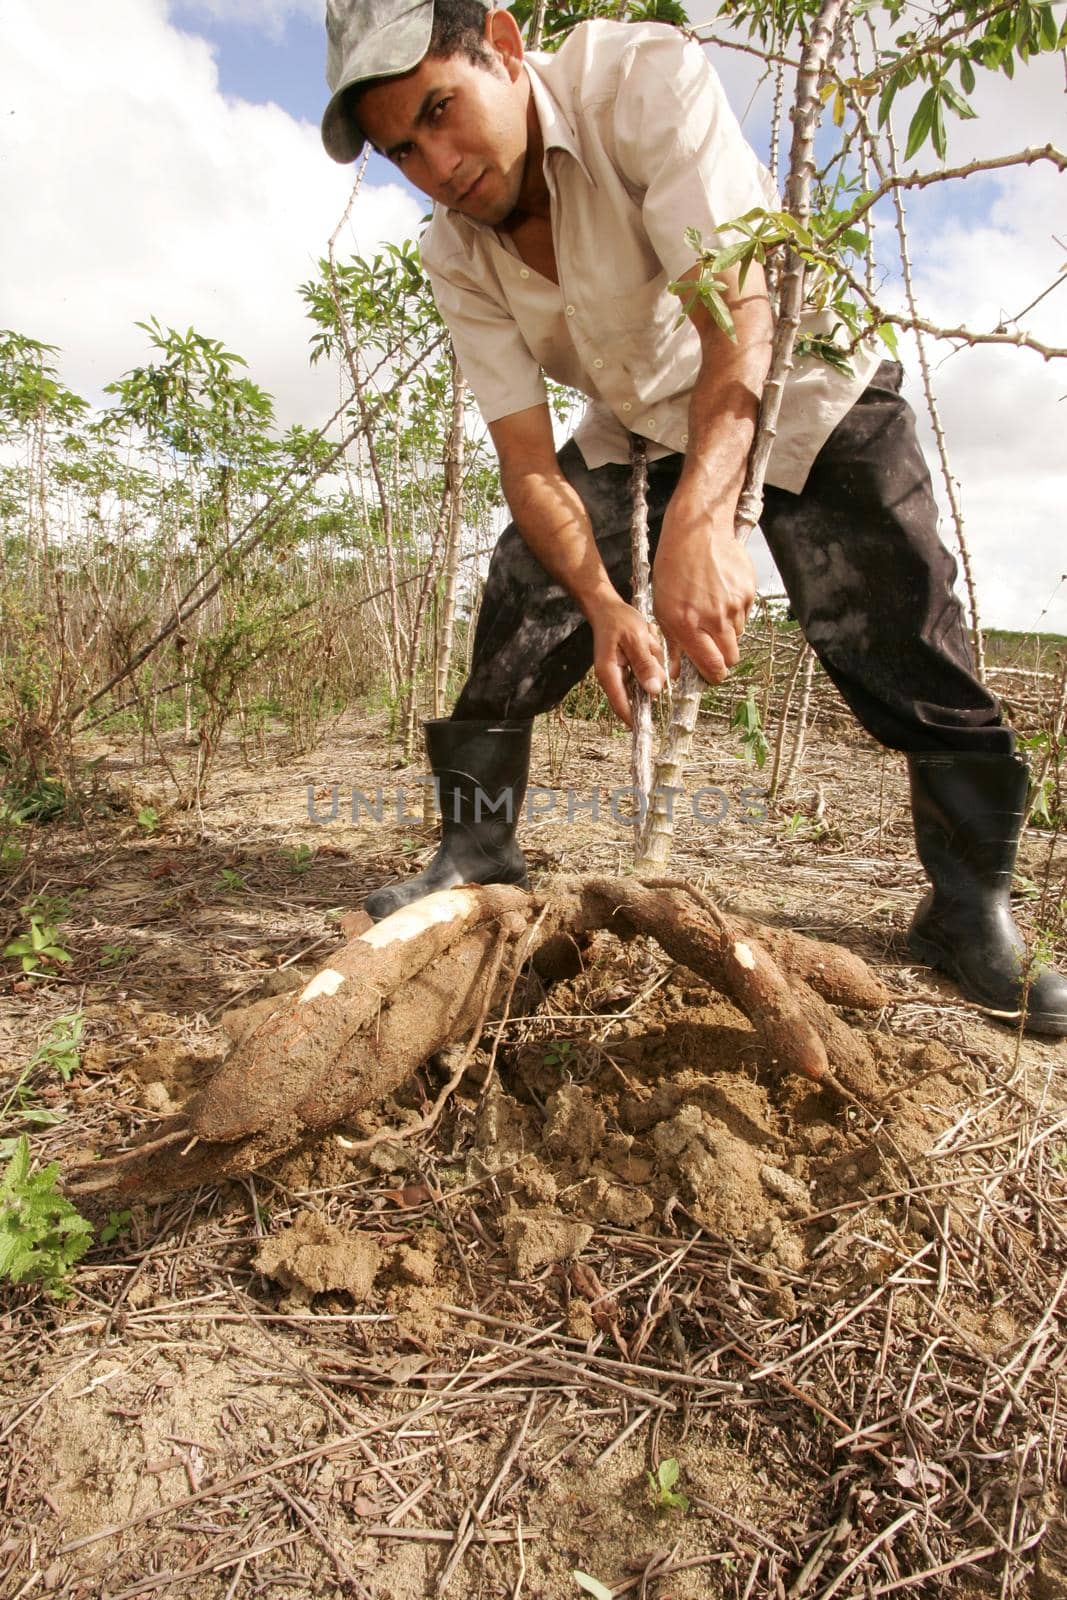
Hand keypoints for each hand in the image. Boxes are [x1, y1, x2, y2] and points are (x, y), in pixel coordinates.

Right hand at [586, 594, 666, 726]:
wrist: (607, 608)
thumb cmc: (618, 620)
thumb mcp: (636, 638)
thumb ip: (645, 664)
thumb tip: (654, 691)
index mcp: (609, 674)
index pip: (621, 706)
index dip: (635, 719)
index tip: (649, 728)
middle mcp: (612, 679)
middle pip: (638, 694)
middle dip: (651, 676)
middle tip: (650, 647)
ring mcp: (619, 675)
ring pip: (644, 683)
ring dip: (652, 664)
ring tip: (647, 641)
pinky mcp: (627, 670)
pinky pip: (645, 673)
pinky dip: (651, 660)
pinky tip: (647, 643)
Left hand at [652, 485, 755, 682]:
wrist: (697, 533)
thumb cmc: (673, 569)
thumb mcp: (662, 608)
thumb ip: (673, 644)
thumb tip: (676, 673)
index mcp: (689, 625)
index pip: (712, 666)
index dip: (713, 675)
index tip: (712, 674)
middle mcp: (714, 618)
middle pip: (731, 657)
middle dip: (723, 657)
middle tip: (713, 645)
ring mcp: (734, 605)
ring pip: (738, 635)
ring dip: (727, 631)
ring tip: (712, 610)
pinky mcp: (748, 592)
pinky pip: (745, 614)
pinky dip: (735, 611)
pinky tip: (721, 594)